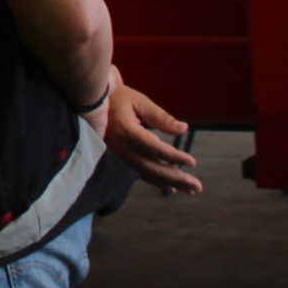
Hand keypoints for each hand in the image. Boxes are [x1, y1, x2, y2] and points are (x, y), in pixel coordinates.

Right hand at [104, 67, 202, 195]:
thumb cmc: (117, 97)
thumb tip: (183, 129)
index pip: (154, 149)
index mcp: (126, 131)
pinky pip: (138, 172)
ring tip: (190, 190)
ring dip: (169, 182)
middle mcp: (120, 147)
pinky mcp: (118, 157)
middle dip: (176, 178)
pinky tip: (170, 187)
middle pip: (151, 167)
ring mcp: (117, 154)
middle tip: (197, 186)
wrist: (91, 100)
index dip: (174, 157)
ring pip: (146, 173)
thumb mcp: (140, 102)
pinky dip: (155, 181)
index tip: (192, 162)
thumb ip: (161, 117)